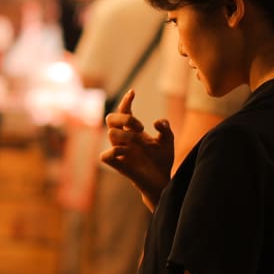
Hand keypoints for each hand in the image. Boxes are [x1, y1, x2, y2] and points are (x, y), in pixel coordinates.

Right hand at [101, 89, 173, 204]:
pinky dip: (114, 151)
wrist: (163, 180)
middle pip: (111, 119)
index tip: (133, 92)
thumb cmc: (162, 160)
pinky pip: (105, 156)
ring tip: (140, 141)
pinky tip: (127, 152)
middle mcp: (124, 140)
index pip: (124, 111)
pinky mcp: (120, 166)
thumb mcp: (168, 141)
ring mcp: (121, 152)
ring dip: (126, 134)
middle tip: (140, 126)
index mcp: (133, 131)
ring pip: (111, 134)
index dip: (126, 101)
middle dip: (124, 117)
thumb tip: (157, 122)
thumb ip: (166, 128)